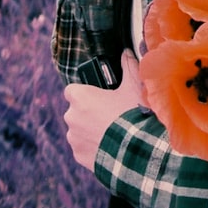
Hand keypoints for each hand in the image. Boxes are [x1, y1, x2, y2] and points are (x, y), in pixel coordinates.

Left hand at [63, 50, 142, 170]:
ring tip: (112, 133)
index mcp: (80, 97)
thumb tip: (127, 51)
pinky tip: (111, 147)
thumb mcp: (134, 87)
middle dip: (88, 113)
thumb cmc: (133, 115)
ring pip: (78, 131)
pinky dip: (93, 148)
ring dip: (90, 131)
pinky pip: (83, 149)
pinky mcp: (79, 156)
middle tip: (110, 115)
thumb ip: (128, 66)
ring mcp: (73, 138)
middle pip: (76, 111)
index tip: (98, 97)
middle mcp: (71, 117)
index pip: (72, 90)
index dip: (85, 93)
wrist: (137, 151)